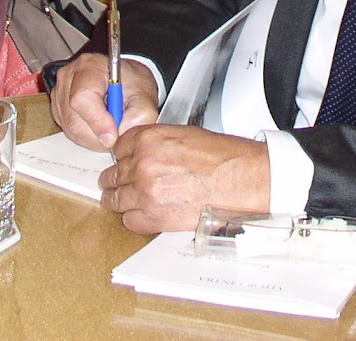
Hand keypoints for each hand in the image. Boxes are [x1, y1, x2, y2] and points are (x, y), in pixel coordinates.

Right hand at [50, 52, 158, 149]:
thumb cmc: (132, 83)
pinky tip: (100, 128)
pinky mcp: (58, 108)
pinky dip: (87, 137)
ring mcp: (59, 93)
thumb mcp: (145, 97)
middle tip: (117, 137)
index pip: (82, 97)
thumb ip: (137, 116)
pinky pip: (69, 131)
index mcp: (89, 66)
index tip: (113, 136)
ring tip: (111, 130)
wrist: (124, 79)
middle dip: (98, 136)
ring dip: (93, 138)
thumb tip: (118, 135)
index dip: (97, 121)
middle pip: (74, 118)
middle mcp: (68, 77)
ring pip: (71, 129)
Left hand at [100, 125, 270, 233]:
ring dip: (120, 200)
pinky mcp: (155, 218)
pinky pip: (130, 221)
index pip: (118, 148)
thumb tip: (143, 152)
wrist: (242, 179)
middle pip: (113, 174)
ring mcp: (146, 193)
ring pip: (115, 199)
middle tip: (119, 183)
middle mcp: (143, 165)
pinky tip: (143, 214)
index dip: (122, 156)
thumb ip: (157, 142)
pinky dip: (135, 219)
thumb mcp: (184, 135)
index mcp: (149, 140)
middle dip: (116, 179)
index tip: (124, 162)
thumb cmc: (224, 157)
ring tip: (126, 201)